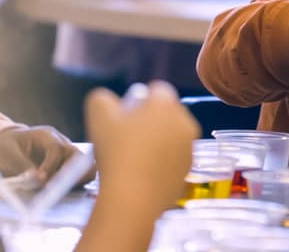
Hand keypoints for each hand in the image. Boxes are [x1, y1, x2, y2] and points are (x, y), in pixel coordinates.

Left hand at [0, 126, 94, 185]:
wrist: (7, 145)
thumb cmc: (5, 147)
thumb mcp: (7, 154)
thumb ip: (22, 165)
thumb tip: (37, 180)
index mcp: (47, 135)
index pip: (57, 149)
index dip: (51, 166)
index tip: (42, 181)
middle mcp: (62, 143)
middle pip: (78, 157)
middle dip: (72, 175)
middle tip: (57, 190)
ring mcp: (67, 156)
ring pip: (84, 168)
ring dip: (74, 182)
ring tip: (57, 193)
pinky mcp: (68, 168)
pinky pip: (79, 178)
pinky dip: (73, 186)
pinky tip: (58, 193)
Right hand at [85, 81, 199, 214]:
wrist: (133, 198)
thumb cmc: (116, 152)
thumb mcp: (98, 116)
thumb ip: (102, 99)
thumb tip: (108, 102)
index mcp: (167, 104)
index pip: (157, 90)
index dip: (139, 102)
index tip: (124, 118)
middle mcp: (185, 121)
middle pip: (166, 113)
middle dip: (150, 121)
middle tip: (127, 138)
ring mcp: (190, 147)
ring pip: (171, 137)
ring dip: (157, 142)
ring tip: (134, 159)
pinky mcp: (189, 170)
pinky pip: (173, 159)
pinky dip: (161, 163)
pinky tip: (143, 174)